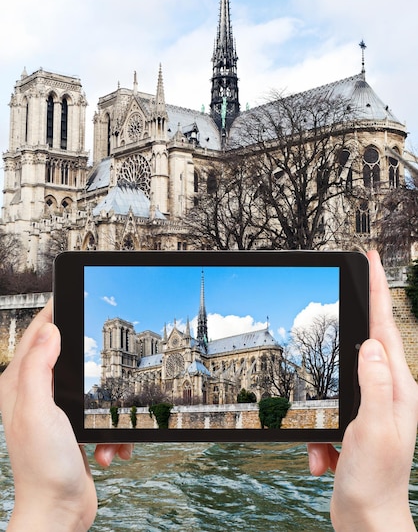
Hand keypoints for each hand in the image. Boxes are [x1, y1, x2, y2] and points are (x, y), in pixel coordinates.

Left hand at [0, 300, 132, 531]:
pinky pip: (100, 413)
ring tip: (103, 430)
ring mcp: (56, 410)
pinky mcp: (74, 427)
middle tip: (110, 360)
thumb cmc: (43, 467)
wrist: (59, 512)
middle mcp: (35, 393)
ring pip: (90, 385)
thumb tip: (50, 330)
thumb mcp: (38, 411)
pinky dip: (109, 429)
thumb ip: (38, 369)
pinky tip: (107, 448)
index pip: (37, 334)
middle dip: (92, 362)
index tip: (74, 294)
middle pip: (67, 355)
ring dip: (105, 406)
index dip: (55, 311)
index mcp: (20, 384)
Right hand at [308, 251, 417, 530]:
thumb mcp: (372, 430)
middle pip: (366, 344)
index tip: (371, 259)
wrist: (369, 523)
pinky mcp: (355, 424)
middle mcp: (388, 393)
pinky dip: (318, 438)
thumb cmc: (376, 482)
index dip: (378, 290)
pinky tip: (324, 463)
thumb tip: (370, 344)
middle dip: (351, 330)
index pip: (385, 328)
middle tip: (345, 302)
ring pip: (339, 382)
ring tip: (326, 450)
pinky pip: (327, 415)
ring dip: (324, 414)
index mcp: (397, 388)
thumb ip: (373, 385)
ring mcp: (372, 408)